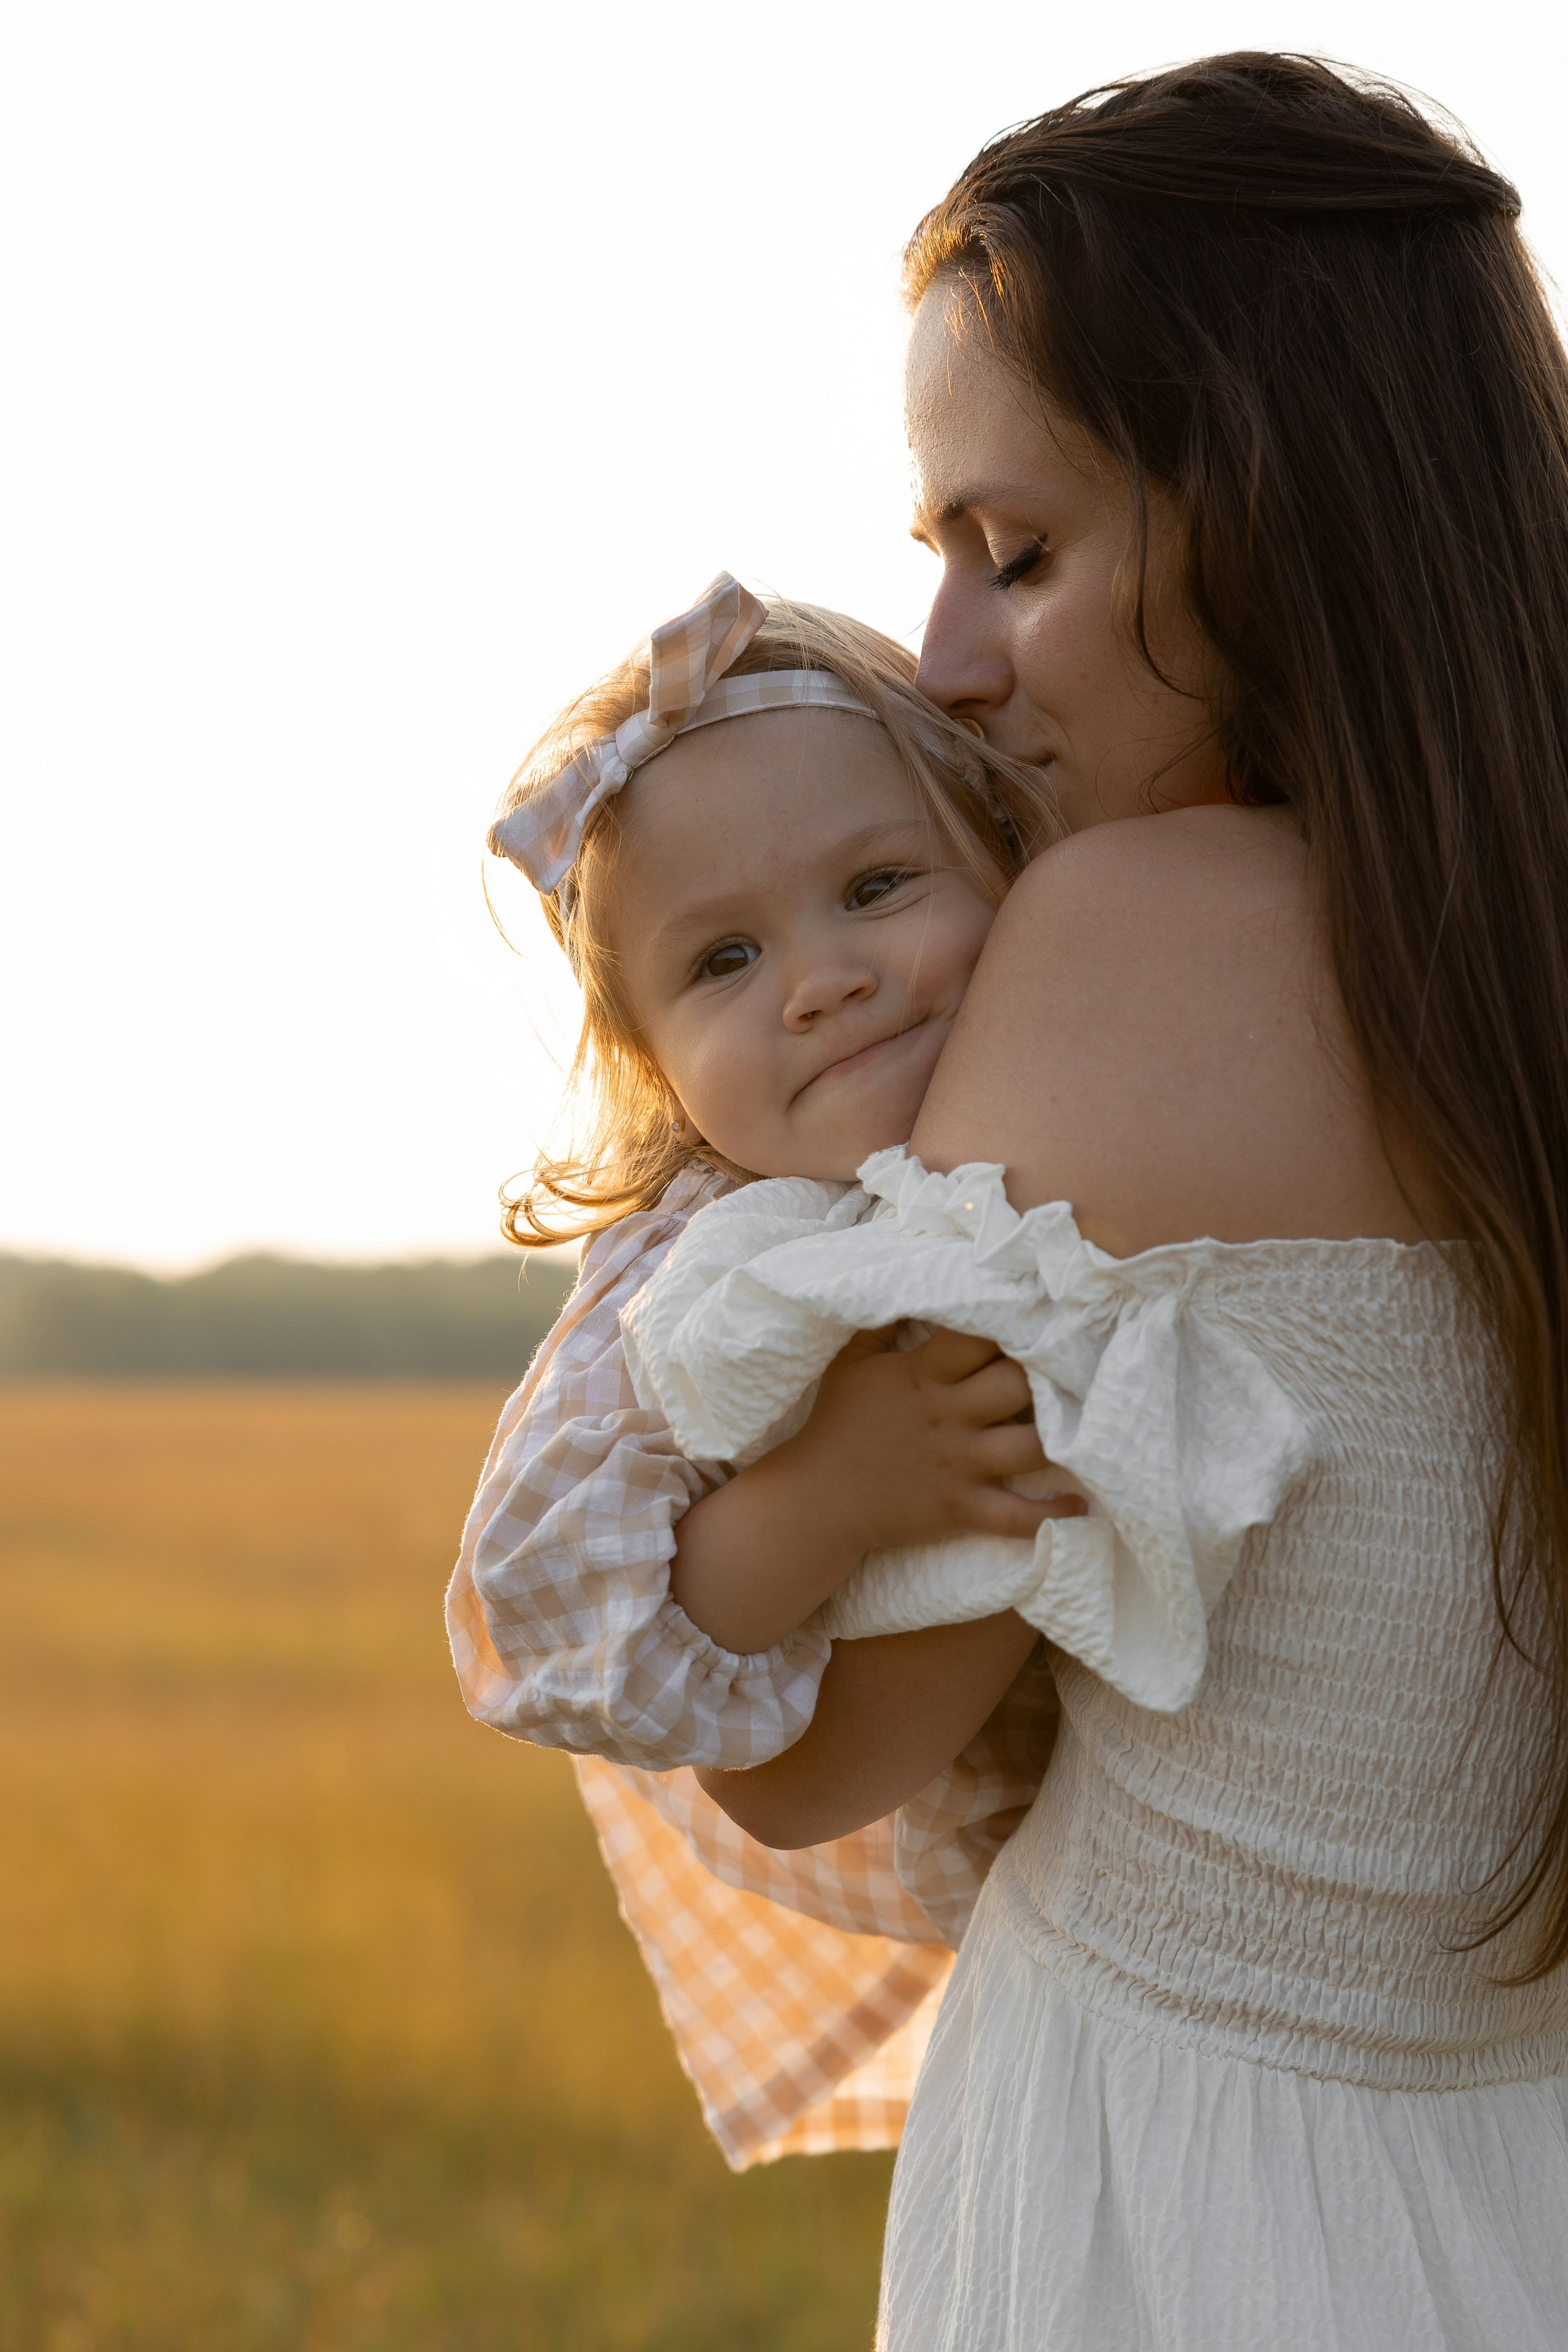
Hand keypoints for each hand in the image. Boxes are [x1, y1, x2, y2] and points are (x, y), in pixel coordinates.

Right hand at [782, 1325, 1082, 1555]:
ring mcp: (958, 1464)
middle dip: (1050, 1373)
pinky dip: (1052, 1515)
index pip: (976, 1337)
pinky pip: (1016, 1516)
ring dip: (1065, 1438)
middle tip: (1081, 1364)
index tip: (1041, 1308)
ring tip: (1094, 1425)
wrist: (818, 1499)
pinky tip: (1082, 1506)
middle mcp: (948, 1416)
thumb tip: (913, 1270)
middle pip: (1017, 1385)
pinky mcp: (961, 1508)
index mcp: (924, 1376)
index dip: (1011, 1320)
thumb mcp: (853, 1361)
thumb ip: (884, 1317)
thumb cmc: (838, 1422)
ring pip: (1030, 1447)